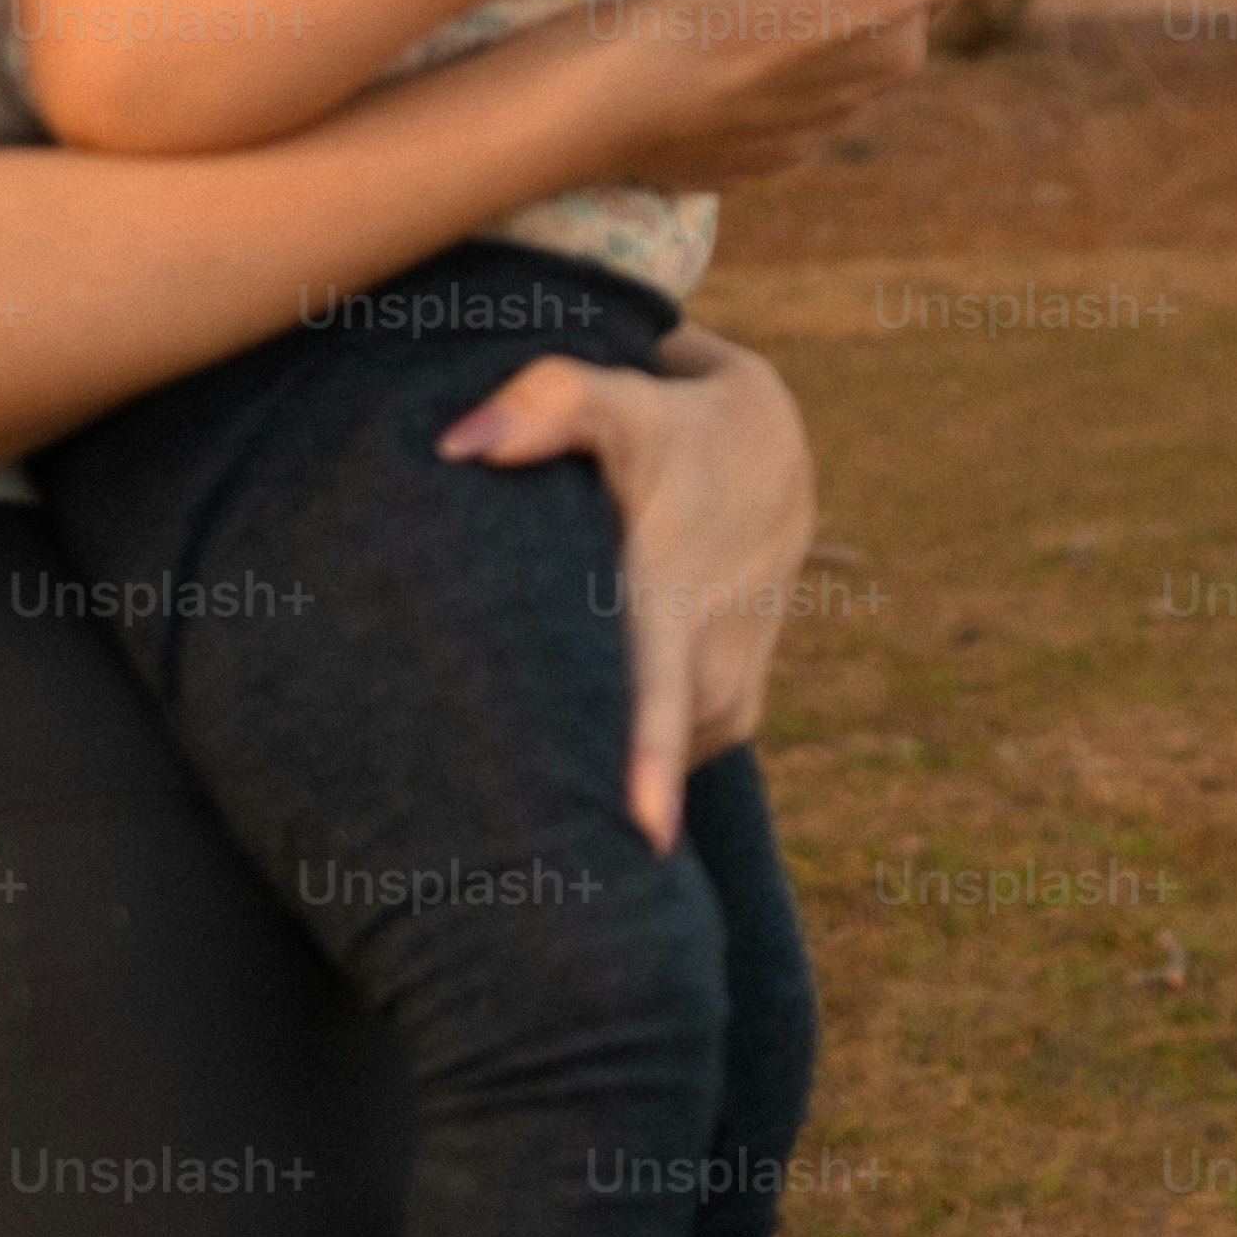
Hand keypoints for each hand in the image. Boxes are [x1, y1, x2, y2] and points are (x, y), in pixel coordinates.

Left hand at [442, 323, 813, 847]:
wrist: (776, 454)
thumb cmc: (681, 424)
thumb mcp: (625, 398)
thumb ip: (547, 403)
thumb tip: (459, 444)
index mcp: (672, 595)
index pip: (660, 692)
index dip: (647, 766)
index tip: (640, 838)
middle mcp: (707, 658)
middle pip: (635, 748)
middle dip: (576, 786)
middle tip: (502, 827)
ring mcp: (726, 693)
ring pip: (657, 756)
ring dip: (600, 768)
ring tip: (530, 790)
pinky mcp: (734, 711)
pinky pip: (676, 753)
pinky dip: (637, 755)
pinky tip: (585, 748)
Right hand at [581, 0, 1118, 186]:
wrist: (611, 98)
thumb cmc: (744, 11)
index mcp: (897, 42)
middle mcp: (859, 97)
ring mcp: (792, 132)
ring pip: (790, 34)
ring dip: (764, 8)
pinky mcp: (734, 155)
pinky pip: (741, 86)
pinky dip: (723, 59)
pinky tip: (688, 36)